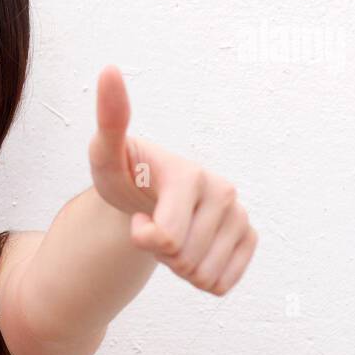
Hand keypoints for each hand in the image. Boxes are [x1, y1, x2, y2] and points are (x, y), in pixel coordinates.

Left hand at [87, 65, 256, 295]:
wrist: (147, 192)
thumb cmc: (125, 174)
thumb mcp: (106, 153)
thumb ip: (109, 121)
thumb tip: (109, 71)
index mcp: (190, 176)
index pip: (165, 238)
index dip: (143, 237)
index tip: (138, 215)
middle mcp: (223, 192)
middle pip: (184, 260)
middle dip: (160, 253)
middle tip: (153, 223)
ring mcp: (239, 215)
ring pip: (203, 275)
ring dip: (179, 265)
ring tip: (171, 232)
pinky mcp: (248, 237)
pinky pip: (223, 283)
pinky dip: (200, 277)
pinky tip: (191, 247)